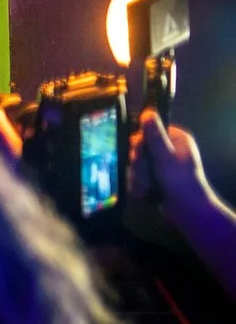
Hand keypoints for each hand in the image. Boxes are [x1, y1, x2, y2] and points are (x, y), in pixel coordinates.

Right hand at [135, 110, 224, 226]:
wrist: (187, 211)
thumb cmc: (179, 180)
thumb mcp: (165, 156)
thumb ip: (155, 135)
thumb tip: (147, 112)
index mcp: (175, 139)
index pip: (148, 132)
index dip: (139, 143)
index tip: (138, 153)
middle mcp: (168, 150)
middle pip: (138, 150)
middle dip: (138, 166)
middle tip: (146, 174)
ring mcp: (160, 165)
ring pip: (135, 166)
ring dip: (138, 178)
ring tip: (148, 188)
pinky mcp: (154, 179)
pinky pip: (137, 178)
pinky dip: (140, 187)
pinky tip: (146, 194)